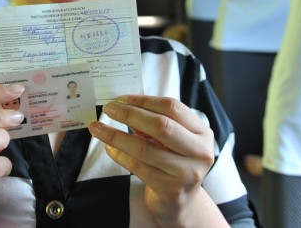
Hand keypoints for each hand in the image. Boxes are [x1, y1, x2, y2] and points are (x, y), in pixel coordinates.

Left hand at [88, 95, 227, 227]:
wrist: (180, 202)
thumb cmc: (172, 162)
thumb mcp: (170, 139)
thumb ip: (153, 121)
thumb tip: (122, 104)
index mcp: (201, 132)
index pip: (172, 107)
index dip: (144, 101)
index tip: (121, 98)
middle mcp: (199, 152)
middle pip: (161, 125)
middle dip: (130, 114)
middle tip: (109, 109)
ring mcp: (187, 173)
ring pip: (145, 148)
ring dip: (116, 136)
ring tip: (99, 129)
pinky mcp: (171, 190)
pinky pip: (138, 167)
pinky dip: (120, 155)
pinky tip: (109, 148)